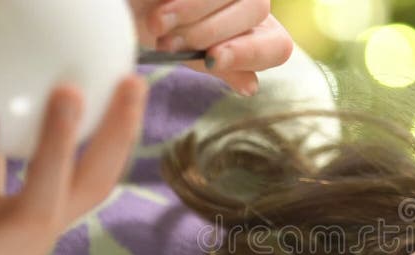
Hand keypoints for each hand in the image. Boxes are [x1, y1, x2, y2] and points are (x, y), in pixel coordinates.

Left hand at [0, 75, 147, 254]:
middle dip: (92, 140)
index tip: (133, 83)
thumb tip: (15, 82)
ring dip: (12, 158)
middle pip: (82, 191)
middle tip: (73, 91)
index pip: (99, 175)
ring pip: (26, 209)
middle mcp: (32, 237)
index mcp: (46, 215)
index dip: (122, 133)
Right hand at [132, 0, 292, 95]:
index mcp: (260, 34)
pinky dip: (181, 1)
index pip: (278, 45)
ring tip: (158, 26)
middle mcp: (253, 2)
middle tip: (171, 45)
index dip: (250, 53)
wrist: (136, 13)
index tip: (213, 59)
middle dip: (211, 31)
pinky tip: (159, 12)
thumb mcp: (196, 58)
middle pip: (256, 9)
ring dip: (193, 11)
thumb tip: (251, 86)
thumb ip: (224, 69)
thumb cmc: (170, 38)